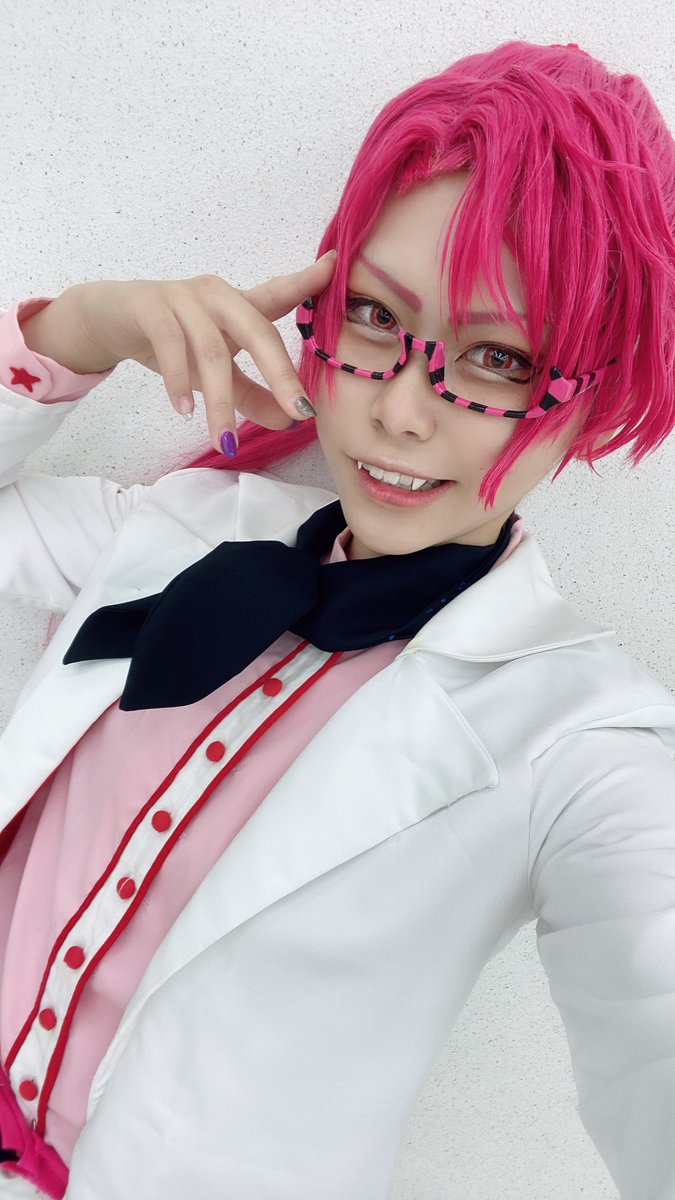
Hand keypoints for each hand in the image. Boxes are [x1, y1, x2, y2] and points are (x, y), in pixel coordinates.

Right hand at [74, 253, 336, 450]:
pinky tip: (183, 409)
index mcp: (239, 305)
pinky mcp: (150, 306)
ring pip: (212, 350)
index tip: (334, 266)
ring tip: (223, 440)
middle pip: (258, 330)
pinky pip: (171, 344)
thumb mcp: (216, 373)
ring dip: (219, 401)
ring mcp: (184, 297)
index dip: (306, 282)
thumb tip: (291, 421)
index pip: (278, 294)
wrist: (108, 319)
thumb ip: (253, 394)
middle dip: (280, 373)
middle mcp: (218, 294)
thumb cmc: (172, 341)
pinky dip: (179, 380)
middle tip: (299, 412)